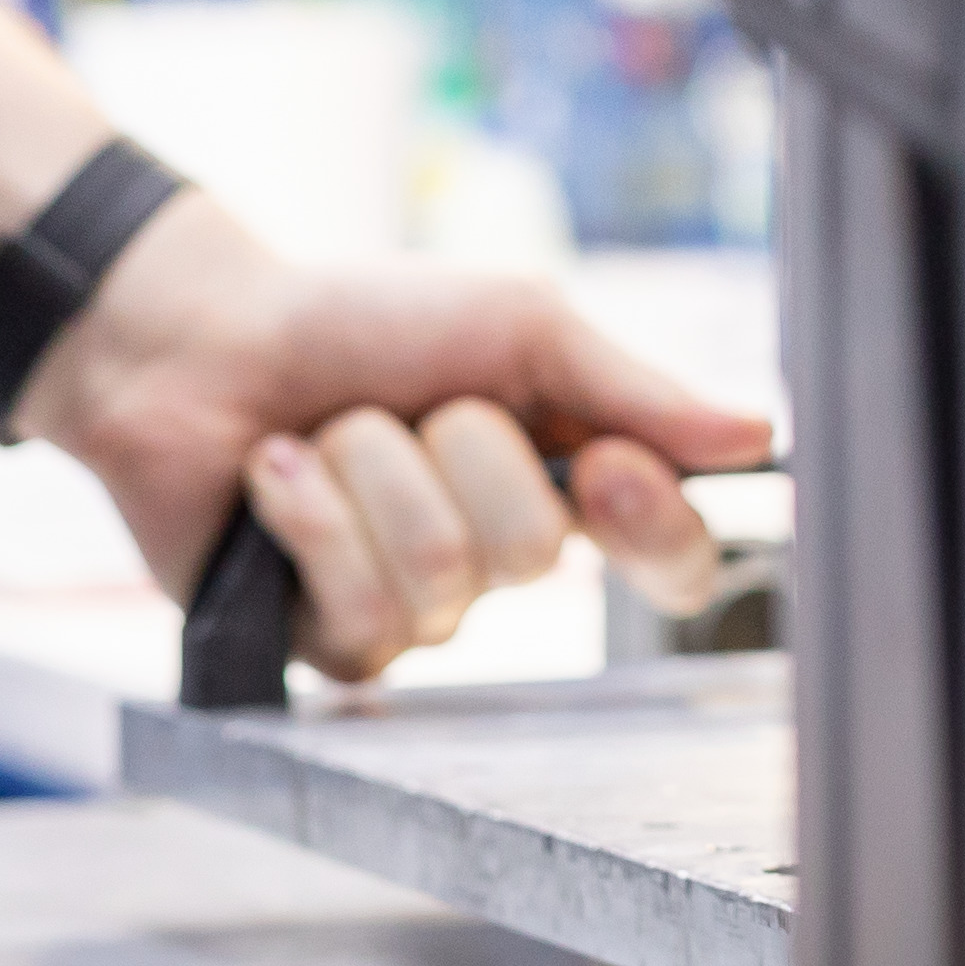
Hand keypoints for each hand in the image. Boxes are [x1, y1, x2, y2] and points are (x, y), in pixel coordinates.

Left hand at [31, 189, 775, 681]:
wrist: (207, 336)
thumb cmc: (368, 321)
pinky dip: (310, 510)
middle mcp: (503, 560)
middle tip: (412, 402)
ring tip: (325, 433)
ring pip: (444, 576)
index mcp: (568, 484)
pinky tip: (273, 474)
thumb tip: (758, 435)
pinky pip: (360, 604)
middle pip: (540, 555)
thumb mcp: (520, 329)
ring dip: (372, 472)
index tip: (607, 466)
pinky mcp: (329, 643)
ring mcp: (418, 611)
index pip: (670, 561)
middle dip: (462, 450)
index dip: (655, 531)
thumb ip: (635, 392)